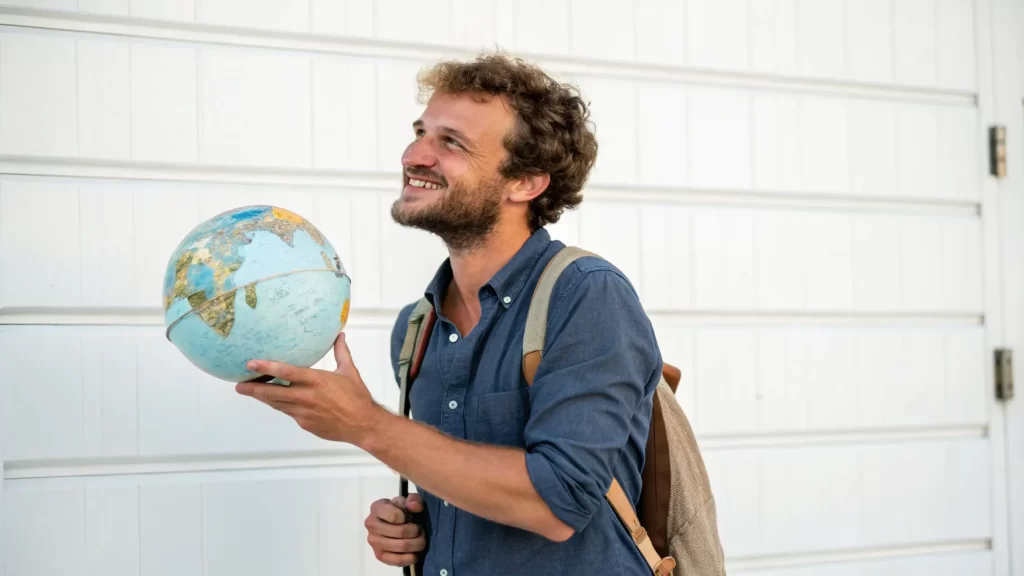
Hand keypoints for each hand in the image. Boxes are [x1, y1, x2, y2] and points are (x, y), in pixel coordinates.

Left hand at [236, 332, 385, 445]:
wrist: (362, 425)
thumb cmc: (357, 398)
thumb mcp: (349, 371)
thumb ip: (341, 352)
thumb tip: (339, 335)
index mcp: (316, 381)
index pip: (286, 372)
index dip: (266, 367)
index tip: (251, 364)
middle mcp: (306, 397)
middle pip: (273, 392)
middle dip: (253, 388)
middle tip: (238, 385)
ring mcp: (303, 412)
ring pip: (277, 404)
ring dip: (263, 397)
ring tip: (249, 391)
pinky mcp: (305, 423)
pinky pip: (289, 413)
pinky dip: (282, 406)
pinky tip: (276, 401)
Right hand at [365, 494, 425, 566]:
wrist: (398, 523)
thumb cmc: (404, 510)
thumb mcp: (411, 501)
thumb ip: (414, 500)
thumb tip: (413, 506)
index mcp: (377, 508)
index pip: (395, 516)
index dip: (408, 517)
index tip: (411, 517)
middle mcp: (371, 524)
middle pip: (401, 532)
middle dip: (416, 531)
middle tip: (421, 530)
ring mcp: (373, 541)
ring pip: (401, 546)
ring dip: (416, 544)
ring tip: (420, 539)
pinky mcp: (379, 555)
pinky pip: (397, 560)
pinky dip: (411, 557)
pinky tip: (415, 552)